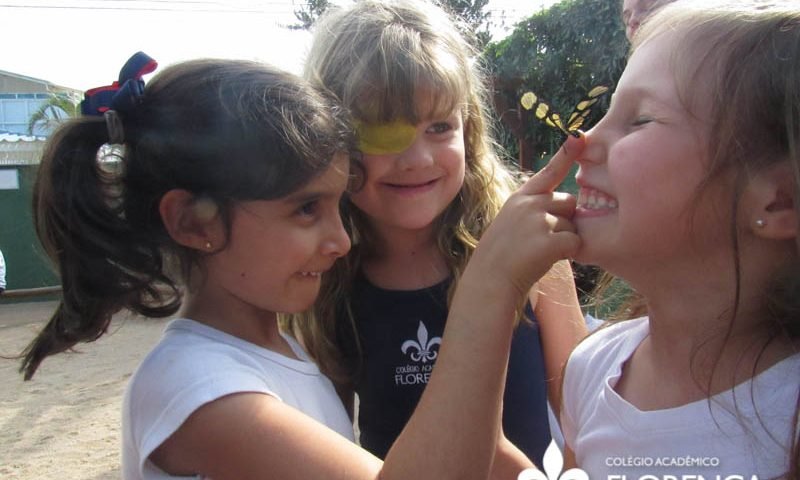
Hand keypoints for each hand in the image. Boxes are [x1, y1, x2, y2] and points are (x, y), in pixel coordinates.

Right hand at [468, 135, 583, 297]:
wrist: (489, 282)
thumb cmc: (501, 257)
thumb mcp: (510, 222)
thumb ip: (533, 208)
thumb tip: (566, 202)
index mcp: (519, 198)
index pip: (548, 172)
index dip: (566, 154)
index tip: (579, 136)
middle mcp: (529, 204)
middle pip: (568, 202)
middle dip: (565, 219)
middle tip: (543, 239)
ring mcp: (538, 221)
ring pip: (572, 224)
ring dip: (564, 239)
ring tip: (539, 252)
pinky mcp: (549, 241)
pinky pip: (575, 242)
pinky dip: (568, 254)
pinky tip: (547, 260)